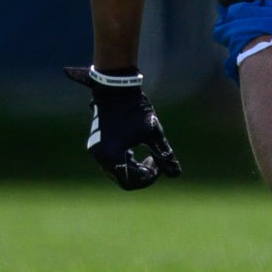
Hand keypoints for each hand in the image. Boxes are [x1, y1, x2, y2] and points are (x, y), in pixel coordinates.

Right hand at [64, 66, 181, 189]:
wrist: (116, 89)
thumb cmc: (135, 109)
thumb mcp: (153, 132)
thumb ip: (164, 154)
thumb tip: (176, 174)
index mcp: (112, 156)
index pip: (131, 181)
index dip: (149, 177)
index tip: (159, 163)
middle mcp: (100, 157)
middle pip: (124, 179)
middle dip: (142, 174)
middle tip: (156, 161)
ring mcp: (96, 152)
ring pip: (118, 172)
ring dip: (134, 169)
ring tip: (149, 156)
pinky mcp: (96, 145)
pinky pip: (112, 162)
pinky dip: (125, 161)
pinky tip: (135, 151)